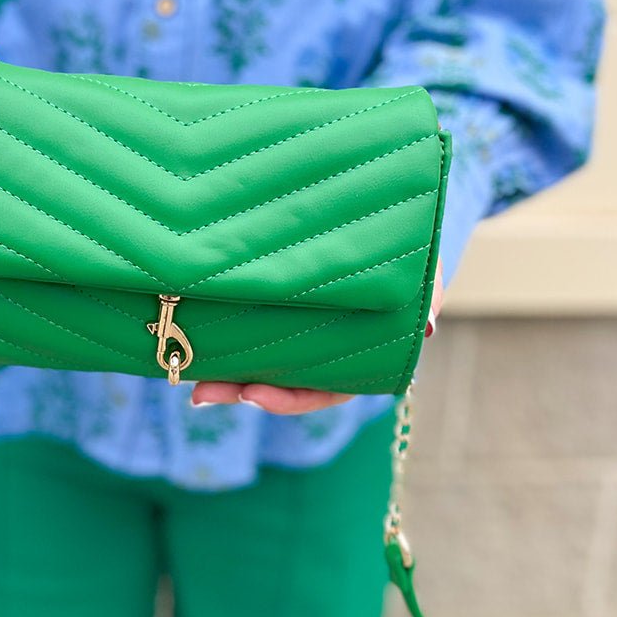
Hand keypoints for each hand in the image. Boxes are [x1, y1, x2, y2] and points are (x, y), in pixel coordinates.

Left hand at [191, 260, 444, 411]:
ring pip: (258, 362)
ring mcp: (298, 332)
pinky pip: (246, 329)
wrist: (387, 216)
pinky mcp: (274, 306)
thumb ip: (428, 298)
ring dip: (222, 371)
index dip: (290, 399)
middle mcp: (324, 351)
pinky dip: (221, 336)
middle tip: (202, 393)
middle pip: (281, 384)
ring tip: (187, 375)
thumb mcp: (424, 271)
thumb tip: (429, 324)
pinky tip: (189, 334)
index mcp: (359, 354)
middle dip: (239, 391)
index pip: (325, 391)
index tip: (254, 394)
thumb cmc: (409, 250)